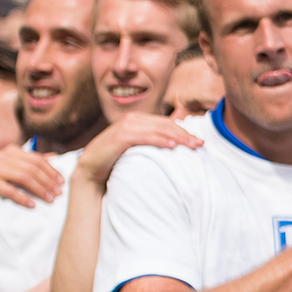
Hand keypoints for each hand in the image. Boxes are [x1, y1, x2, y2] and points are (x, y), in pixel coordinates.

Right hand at [0, 147, 63, 211]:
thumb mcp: (8, 168)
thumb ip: (28, 162)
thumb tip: (54, 157)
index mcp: (10, 151)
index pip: (37, 159)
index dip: (52, 171)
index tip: (62, 182)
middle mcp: (2, 157)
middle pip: (33, 168)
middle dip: (48, 181)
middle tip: (59, 193)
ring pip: (24, 177)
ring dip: (40, 190)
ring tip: (50, 200)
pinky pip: (10, 190)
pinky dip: (23, 198)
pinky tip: (32, 205)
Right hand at [77, 114, 203, 186]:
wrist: (91, 172)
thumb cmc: (115, 162)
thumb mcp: (137, 150)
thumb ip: (151, 144)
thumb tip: (175, 146)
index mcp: (137, 121)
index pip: (166, 124)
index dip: (184, 131)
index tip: (199, 142)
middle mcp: (131, 120)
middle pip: (165, 125)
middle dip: (185, 134)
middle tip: (200, 144)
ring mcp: (124, 127)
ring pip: (157, 129)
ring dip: (177, 137)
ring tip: (192, 145)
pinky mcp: (119, 136)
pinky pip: (144, 137)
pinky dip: (159, 140)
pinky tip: (172, 146)